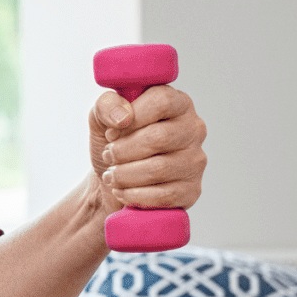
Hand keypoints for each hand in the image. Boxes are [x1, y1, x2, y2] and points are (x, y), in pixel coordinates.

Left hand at [88, 85, 206, 211]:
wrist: (113, 180)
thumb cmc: (113, 144)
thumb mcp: (101, 118)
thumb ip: (106, 106)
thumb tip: (122, 116)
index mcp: (176, 103)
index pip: (161, 101)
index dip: (131, 117)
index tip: (111, 132)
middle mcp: (193, 129)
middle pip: (158, 138)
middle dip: (123, 150)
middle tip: (108, 156)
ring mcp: (195, 161)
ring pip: (159, 169)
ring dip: (125, 174)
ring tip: (111, 175)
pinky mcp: (191, 190)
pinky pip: (163, 195)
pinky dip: (134, 195)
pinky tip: (121, 191)